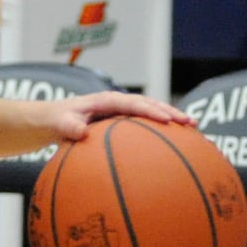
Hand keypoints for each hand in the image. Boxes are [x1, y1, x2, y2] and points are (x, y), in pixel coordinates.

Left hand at [49, 90, 195, 142]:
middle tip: (190, 123)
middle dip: (169, 112)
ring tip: (193, 129)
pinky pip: (146, 125)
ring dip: (171, 119)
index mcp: (104, 100)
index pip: (131, 103)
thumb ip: (68, 126)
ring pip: (151, 112)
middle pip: (148, 104)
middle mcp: (116, 103)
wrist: (53, 119)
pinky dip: (162, 131)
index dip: (150, 110)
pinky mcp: (124, 122)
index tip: (167, 120)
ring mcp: (122, 112)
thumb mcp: (59, 123)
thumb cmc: (57, 120)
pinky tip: (178, 145)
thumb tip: (81, 132)